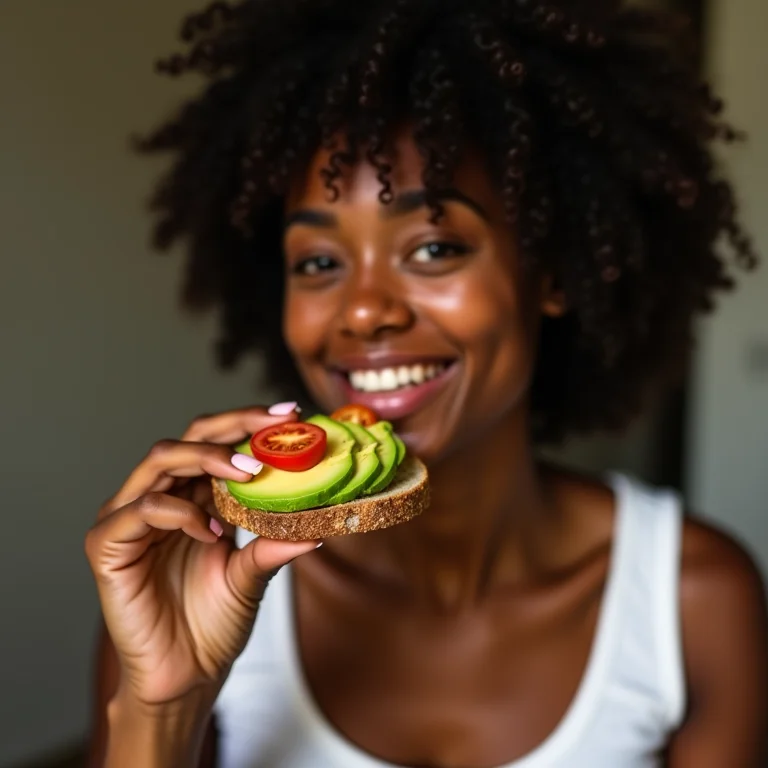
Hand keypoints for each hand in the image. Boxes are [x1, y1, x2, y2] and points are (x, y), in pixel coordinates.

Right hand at [85, 404, 318, 707]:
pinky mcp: (108, 545)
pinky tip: (212, 531)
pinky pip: (142, 509)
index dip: (247, 422)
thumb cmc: (213, 622)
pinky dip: (181, 512)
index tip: (289, 413)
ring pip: (161, 460)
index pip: (213, 442)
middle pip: (187, 438)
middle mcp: (159, 498)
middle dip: (232, 426)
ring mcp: (129, 518)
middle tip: (274, 426)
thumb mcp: (252, 574)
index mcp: (191, 496)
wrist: (186, 675)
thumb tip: (317, 526)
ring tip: (250, 474)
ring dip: (209, 459)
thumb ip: (273, 542)